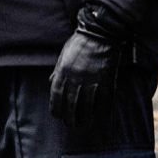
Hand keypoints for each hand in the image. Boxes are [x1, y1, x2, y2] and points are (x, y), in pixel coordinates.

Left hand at [49, 3, 136, 124]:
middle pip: (71, 104)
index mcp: (63, 71)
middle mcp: (76, 78)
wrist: (100, 33)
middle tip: (71, 125)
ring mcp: (91, 80)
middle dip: (70, 117)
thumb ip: (57, 70)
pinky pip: (104, 100)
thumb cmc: (80, 42)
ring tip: (84, 125)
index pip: (56, 95)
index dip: (56, 108)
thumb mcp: (64, 54)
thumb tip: (51, 82)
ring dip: (85, 118)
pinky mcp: (106, 80)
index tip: (57, 115)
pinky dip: (102, 111)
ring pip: (86, 105)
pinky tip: (101, 119)